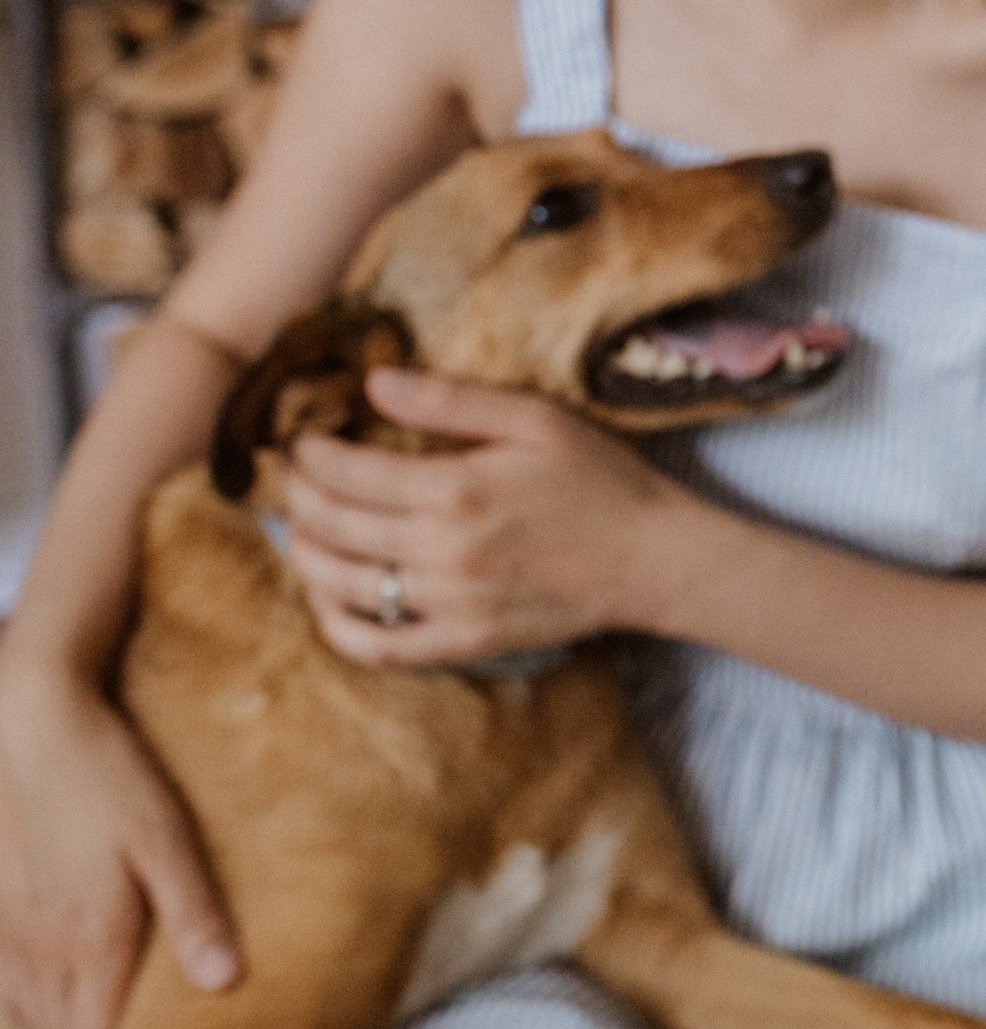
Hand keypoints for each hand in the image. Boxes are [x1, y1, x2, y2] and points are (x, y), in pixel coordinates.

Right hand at [0, 663, 237, 1028]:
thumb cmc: (110, 783)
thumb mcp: (168, 841)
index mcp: (91, 946)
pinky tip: (58, 1004)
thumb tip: (226, 983)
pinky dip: (31, 1015)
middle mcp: (40, 955)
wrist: (35, 732)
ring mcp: (7, 940)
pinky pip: (5, 994)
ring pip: (27, 1023)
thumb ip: (195, 914)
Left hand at [282, 367, 687, 666]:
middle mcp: (440, 551)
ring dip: (304, 554)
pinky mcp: (462, 642)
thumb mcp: (534, 419)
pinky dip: (335, 626)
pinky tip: (329, 597)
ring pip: (339, 585)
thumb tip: (371, 381)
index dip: (310, 452)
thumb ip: (450, 400)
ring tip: (303, 528)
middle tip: (290, 477)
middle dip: (297, 496)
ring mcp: (448, 604)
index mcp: (455, 489)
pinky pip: (376, 646)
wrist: (652, 558)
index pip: (345, 471)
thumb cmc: (599, 478)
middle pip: (331, 525)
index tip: (302, 438)